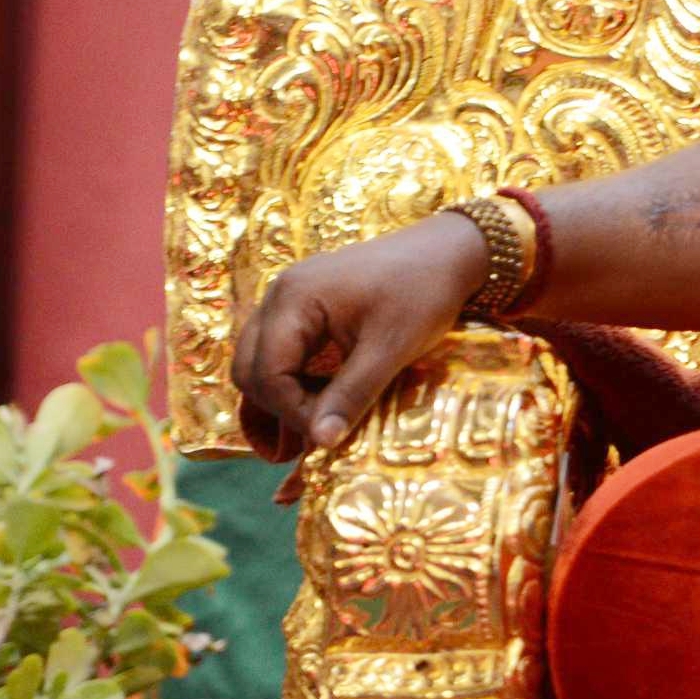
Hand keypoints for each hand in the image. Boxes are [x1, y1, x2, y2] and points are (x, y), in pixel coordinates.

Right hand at [230, 214, 490, 460]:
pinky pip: (280, 352)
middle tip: (302, 448)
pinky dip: (289, 382)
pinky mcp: (304, 308)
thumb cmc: (424, 291)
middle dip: (273, 411)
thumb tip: (320, 443)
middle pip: (250, 368)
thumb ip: (352, 394)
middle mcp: (279, 296)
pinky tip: (310, 410)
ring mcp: (288, 300)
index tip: (325, 436)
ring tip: (299, 442)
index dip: (290, 412)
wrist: (449, 250)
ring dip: (276, 401)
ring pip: (260, 363)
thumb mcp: (391, 347)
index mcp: (293, 300)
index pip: (267, 372)